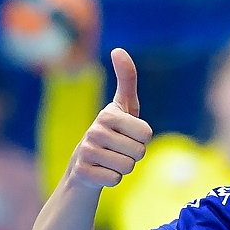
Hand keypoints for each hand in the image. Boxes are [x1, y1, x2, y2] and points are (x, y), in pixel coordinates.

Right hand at [68, 48, 152, 188]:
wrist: (86, 162)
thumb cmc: (113, 131)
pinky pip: (115, 180)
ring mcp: (86, 152)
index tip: (128, 134)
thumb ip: (126, 78)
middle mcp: (94, 130)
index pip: (146, 134)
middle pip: (139, 152)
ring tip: (111, 159)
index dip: (142, 138)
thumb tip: (118, 49)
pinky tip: (102, 171)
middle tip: (120, 149)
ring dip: (125, 167)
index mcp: (108, 114)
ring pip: (128, 167)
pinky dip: (113, 179)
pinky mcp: (82, 172)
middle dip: (135, 155)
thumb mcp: (124, 106)